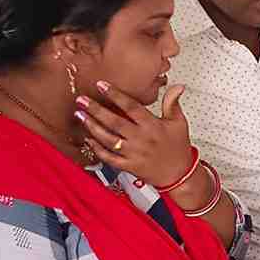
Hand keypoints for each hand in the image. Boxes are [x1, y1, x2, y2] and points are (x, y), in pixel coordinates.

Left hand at [76, 82, 196, 186]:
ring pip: (108, 139)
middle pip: (115, 122)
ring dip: (92, 127)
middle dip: (96, 110)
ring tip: (80, 115)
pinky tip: (88, 139)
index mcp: (152, 126)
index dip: (115, 95)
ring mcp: (133, 154)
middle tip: (82, 100)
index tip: (102, 85)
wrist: (179, 175)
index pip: (131, 107)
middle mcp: (141, 139)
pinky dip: (97, 149)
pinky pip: (109, 158)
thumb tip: (176, 86)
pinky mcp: (129, 166)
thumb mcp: (179, 123)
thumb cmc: (178, 148)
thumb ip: (173, 103)